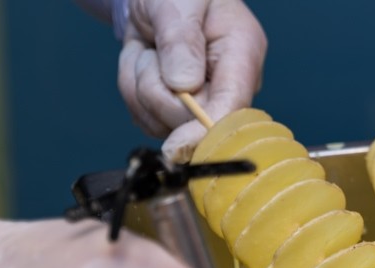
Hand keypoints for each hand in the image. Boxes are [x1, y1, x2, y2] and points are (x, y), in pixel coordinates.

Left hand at [117, 0, 266, 159]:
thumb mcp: (177, 2)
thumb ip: (180, 40)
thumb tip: (184, 86)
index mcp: (242, 55)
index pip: (231, 107)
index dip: (204, 131)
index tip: (177, 146)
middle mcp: (228, 86)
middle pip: (189, 121)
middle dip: (155, 88)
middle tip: (150, 50)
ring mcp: (205, 103)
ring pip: (161, 121)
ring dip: (139, 85)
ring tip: (148, 51)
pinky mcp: (179, 112)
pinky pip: (145, 118)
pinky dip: (132, 90)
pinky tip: (145, 64)